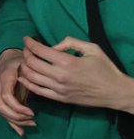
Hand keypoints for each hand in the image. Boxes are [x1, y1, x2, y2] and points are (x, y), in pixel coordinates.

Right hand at [0, 48, 35, 135]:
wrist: (8, 59)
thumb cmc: (21, 62)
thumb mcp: (27, 65)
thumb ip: (30, 77)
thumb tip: (36, 87)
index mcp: (4, 78)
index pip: (6, 97)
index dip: (18, 107)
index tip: (33, 113)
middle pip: (1, 106)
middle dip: (17, 116)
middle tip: (33, 120)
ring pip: (1, 111)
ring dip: (16, 120)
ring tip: (32, 123)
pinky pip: (3, 112)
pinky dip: (12, 123)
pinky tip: (21, 132)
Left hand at [17, 36, 133, 112]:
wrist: (115, 92)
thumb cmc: (105, 68)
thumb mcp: (92, 48)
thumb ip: (71, 42)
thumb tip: (54, 46)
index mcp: (67, 61)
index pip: (40, 50)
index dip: (30, 43)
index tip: (27, 39)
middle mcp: (60, 75)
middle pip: (32, 63)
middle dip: (25, 53)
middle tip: (26, 49)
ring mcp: (59, 89)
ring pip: (32, 77)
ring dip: (24, 67)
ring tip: (25, 60)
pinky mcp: (60, 99)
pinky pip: (38, 91)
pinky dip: (27, 83)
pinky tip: (23, 77)